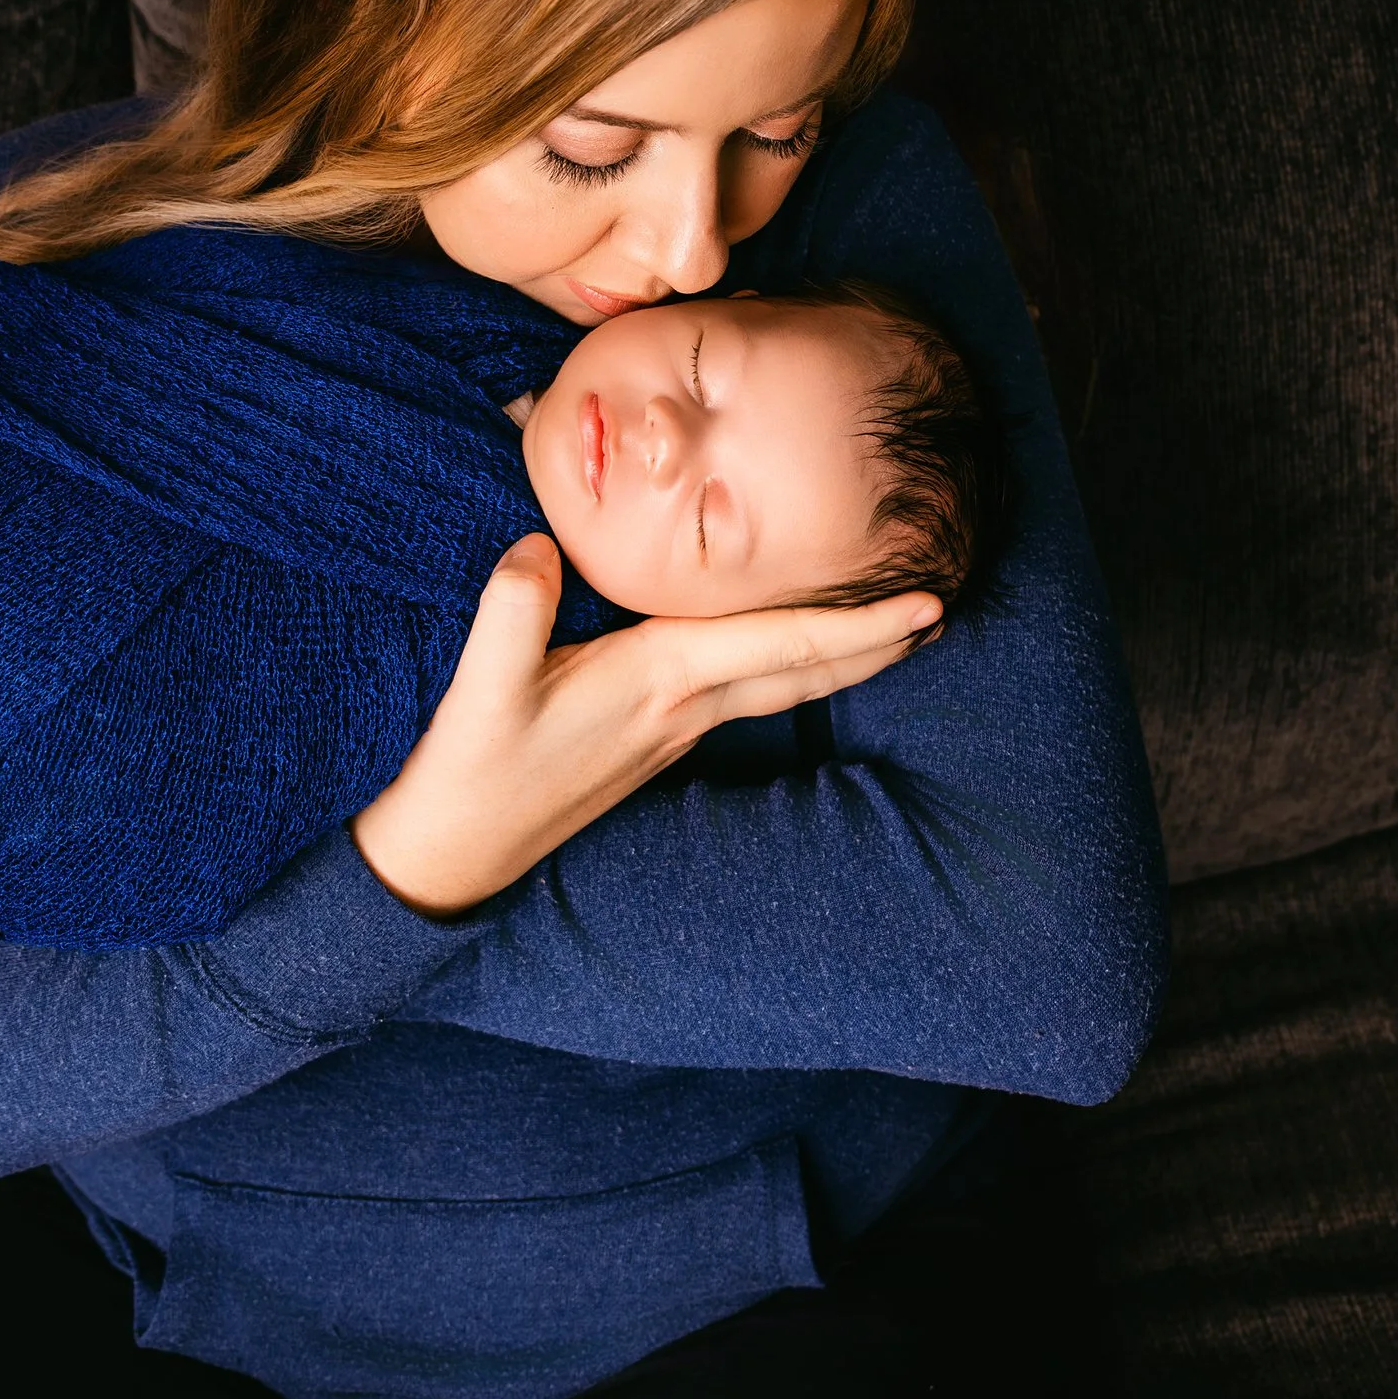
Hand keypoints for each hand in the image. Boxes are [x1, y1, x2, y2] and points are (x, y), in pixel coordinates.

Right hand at [350, 534, 939, 917]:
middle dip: (876, 645)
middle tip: (943, 612)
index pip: (780, 644)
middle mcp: (682, 708)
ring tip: (892, 633)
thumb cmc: (471, 770)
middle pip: (804, 671)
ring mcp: (672, 730)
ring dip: (841, 657)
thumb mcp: (479, 688)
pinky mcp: (651, 737)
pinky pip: (746, 692)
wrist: (454, 855)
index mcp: (659, 682)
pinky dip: (789, 665)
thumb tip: (538, 543)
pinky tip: (787, 654)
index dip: (860, 624)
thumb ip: (511, 610)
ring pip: (781, 684)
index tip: (929, 605)